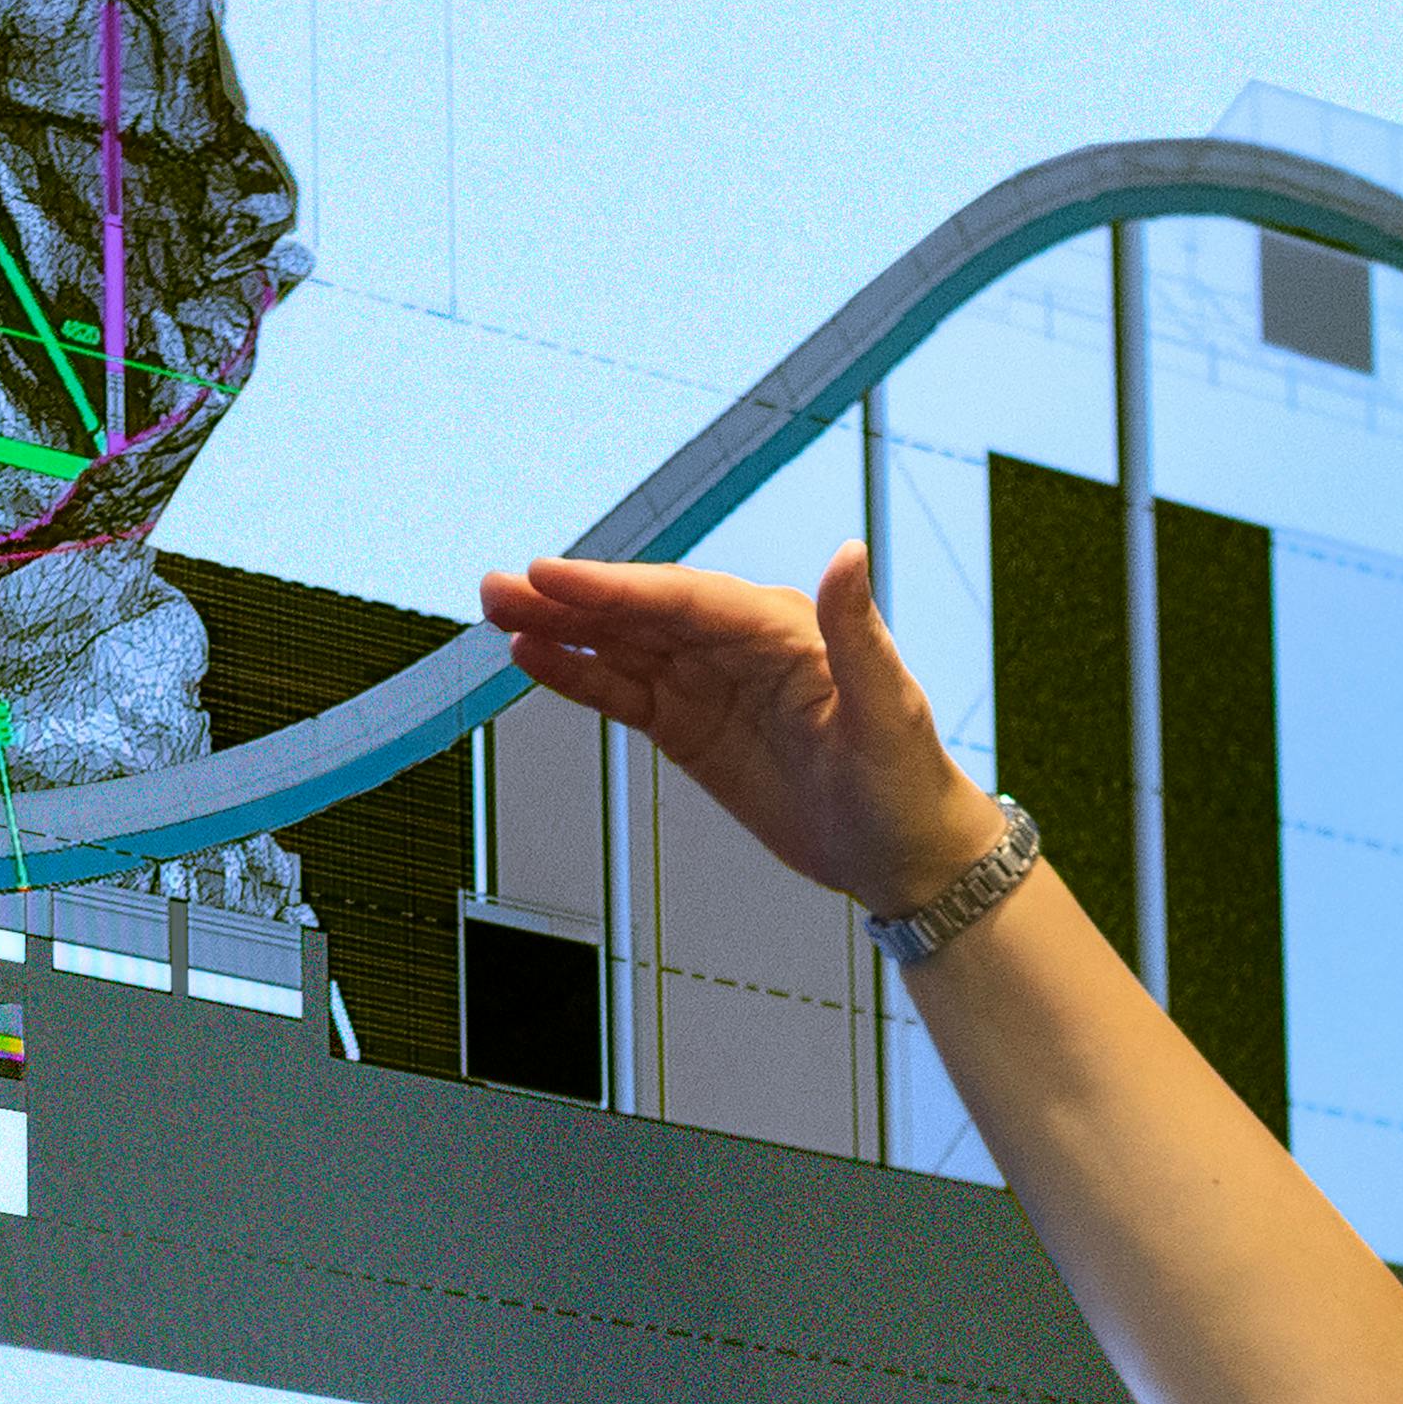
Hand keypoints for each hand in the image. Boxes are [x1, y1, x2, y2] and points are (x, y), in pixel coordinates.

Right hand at [476, 542, 1009, 915]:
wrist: (906, 852)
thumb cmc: (907, 782)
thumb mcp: (887, 712)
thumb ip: (857, 632)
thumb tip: (849, 551)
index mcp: (782, 628)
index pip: (686, 599)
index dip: (617, 588)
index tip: (553, 576)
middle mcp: (738, 644)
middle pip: (641, 613)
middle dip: (569, 601)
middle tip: (497, 588)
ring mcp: (709, 684)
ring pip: (622, 647)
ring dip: (560, 631)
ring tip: (495, 615)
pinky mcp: (690, 727)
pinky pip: (624, 693)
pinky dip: (579, 676)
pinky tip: (532, 659)